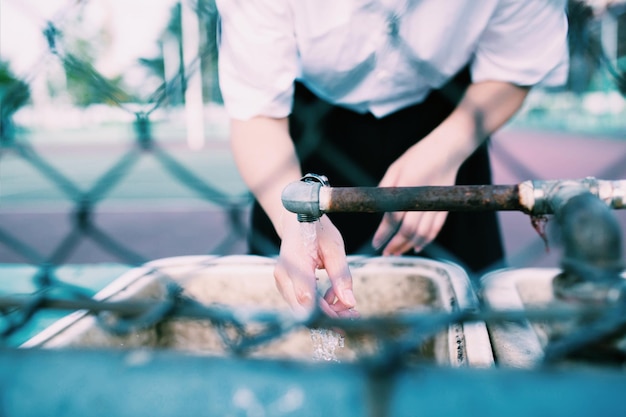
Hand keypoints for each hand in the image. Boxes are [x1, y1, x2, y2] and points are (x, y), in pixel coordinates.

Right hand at [274, 214, 358, 318]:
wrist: (296, 222)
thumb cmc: (316, 231)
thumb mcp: (334, 247)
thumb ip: (341, 274)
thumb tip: (349, 301)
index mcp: (295, 262)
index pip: (307, 297)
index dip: (327, 312)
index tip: (350, 315)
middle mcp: (283, 275)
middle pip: (304, 308)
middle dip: (329, 316)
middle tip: (354, 314)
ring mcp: (282, 282)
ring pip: (303, 309)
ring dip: (326, 311)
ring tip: (346, 304)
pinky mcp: (285, 286)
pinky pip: (301, 302)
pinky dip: (319, 304)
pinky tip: (333, 297)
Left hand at [372, 139, 459, 255]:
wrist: (446, 150)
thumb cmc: (416, 157)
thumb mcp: (395, 168)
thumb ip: (385, 188)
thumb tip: (375, 208)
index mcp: (406, 187)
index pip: (393, 217)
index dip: (383, 233)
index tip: (376, 244)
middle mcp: (421, 198)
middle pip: (407, 230)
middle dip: (395, 244)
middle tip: (385, 253)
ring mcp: (435, 203)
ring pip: (422, 233)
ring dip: (408, 245)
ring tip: (397, 253)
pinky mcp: (444, 207)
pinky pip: (435, 229)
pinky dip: (426, 240)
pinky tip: (416, 247)